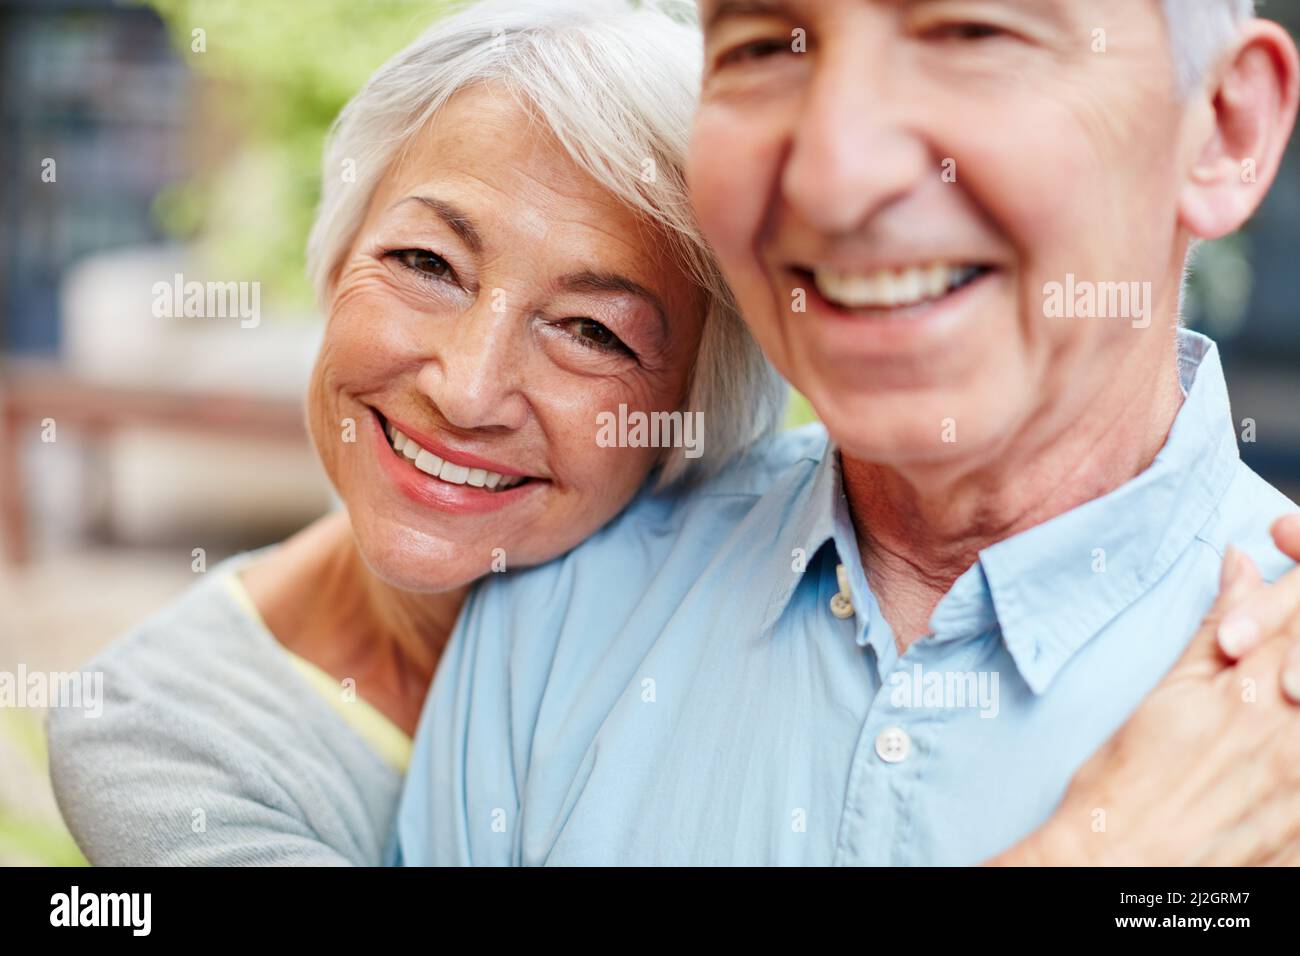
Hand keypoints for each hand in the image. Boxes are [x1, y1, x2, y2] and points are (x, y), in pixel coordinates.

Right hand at [1009, 514, 1299, 864]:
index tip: (1281, 549)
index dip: (1295, 567)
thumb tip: (1241, 564)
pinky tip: (1277, 725)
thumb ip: (1217, 625)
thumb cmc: (1128, 785)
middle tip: (1256, 640)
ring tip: (1273, 683)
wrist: (1124, 867)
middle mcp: (1297, 728)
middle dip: (1298, 621)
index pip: (1299, 604)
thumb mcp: (1167, 692)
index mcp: (1257, 686)